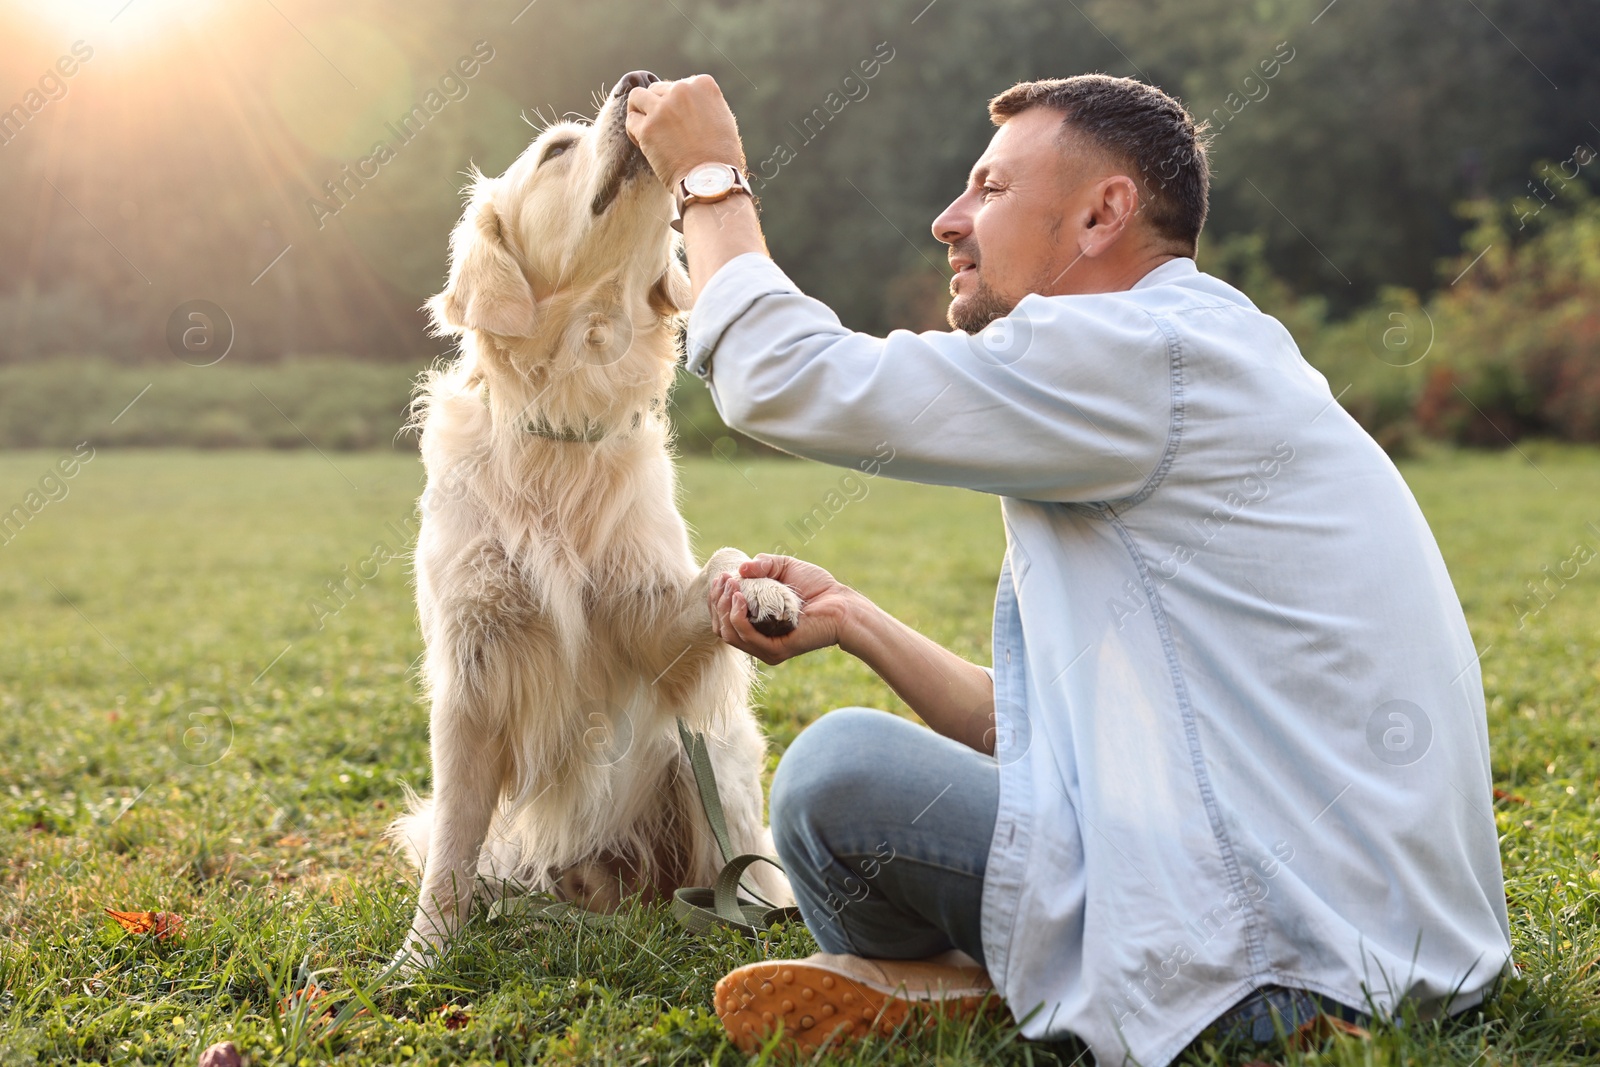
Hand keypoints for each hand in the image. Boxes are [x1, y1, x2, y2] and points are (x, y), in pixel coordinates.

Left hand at [625, 74, 746, 188]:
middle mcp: (682, 90)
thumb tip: (689, 105)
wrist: (712, 180)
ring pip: (638, 97)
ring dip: (640, 111)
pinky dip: (634, 132)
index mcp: (703, 85)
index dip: (677, 105)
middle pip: (658, 90)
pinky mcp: (647, 127)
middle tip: (664, 130)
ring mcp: (663, 108)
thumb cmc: (721, 157)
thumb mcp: (722, 119)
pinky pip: (631, 121)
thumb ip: (705, 105)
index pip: (680, 85)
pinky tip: (645, 144)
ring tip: (647, 129)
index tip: (680, 122)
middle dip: (659, 108)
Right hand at [708, 554, 859, 664]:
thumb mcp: (785, 567)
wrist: (842, 604)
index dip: (717, 599)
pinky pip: (745, 636)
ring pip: (728, 633)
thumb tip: (740, 570)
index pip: (724, 619)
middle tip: (726, 580)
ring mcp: (766, 648)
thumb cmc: (818, 587)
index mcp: (757, 625)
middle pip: (722, 627)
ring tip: (733, 586)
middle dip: (718, 601)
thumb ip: (763, 564)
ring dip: (725, 607)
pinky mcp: (775, 650)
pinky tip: (740, 597)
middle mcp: (759, 640)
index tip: (722, 578)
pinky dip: (737, 616)